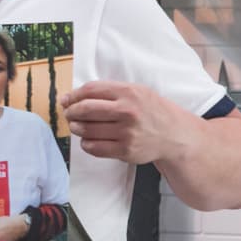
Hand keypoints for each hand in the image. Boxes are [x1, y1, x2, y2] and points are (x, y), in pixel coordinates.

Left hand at [60, 81, 178, 164]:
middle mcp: (127, 111)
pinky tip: (88, 140)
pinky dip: (86, 143)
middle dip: (71, 112)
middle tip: (68, 114)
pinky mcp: (126, 150)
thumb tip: (74, 97)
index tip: (66, 100)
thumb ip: (110, 91)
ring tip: (77, 126)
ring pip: (87, 130)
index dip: (73, 95)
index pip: (90, 90)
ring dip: (76, 128)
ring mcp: (127, 132)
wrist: (175, 135)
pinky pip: (94, 147)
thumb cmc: (151, 111)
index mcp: (128, 93)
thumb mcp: (137, 92)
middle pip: (85, 110)